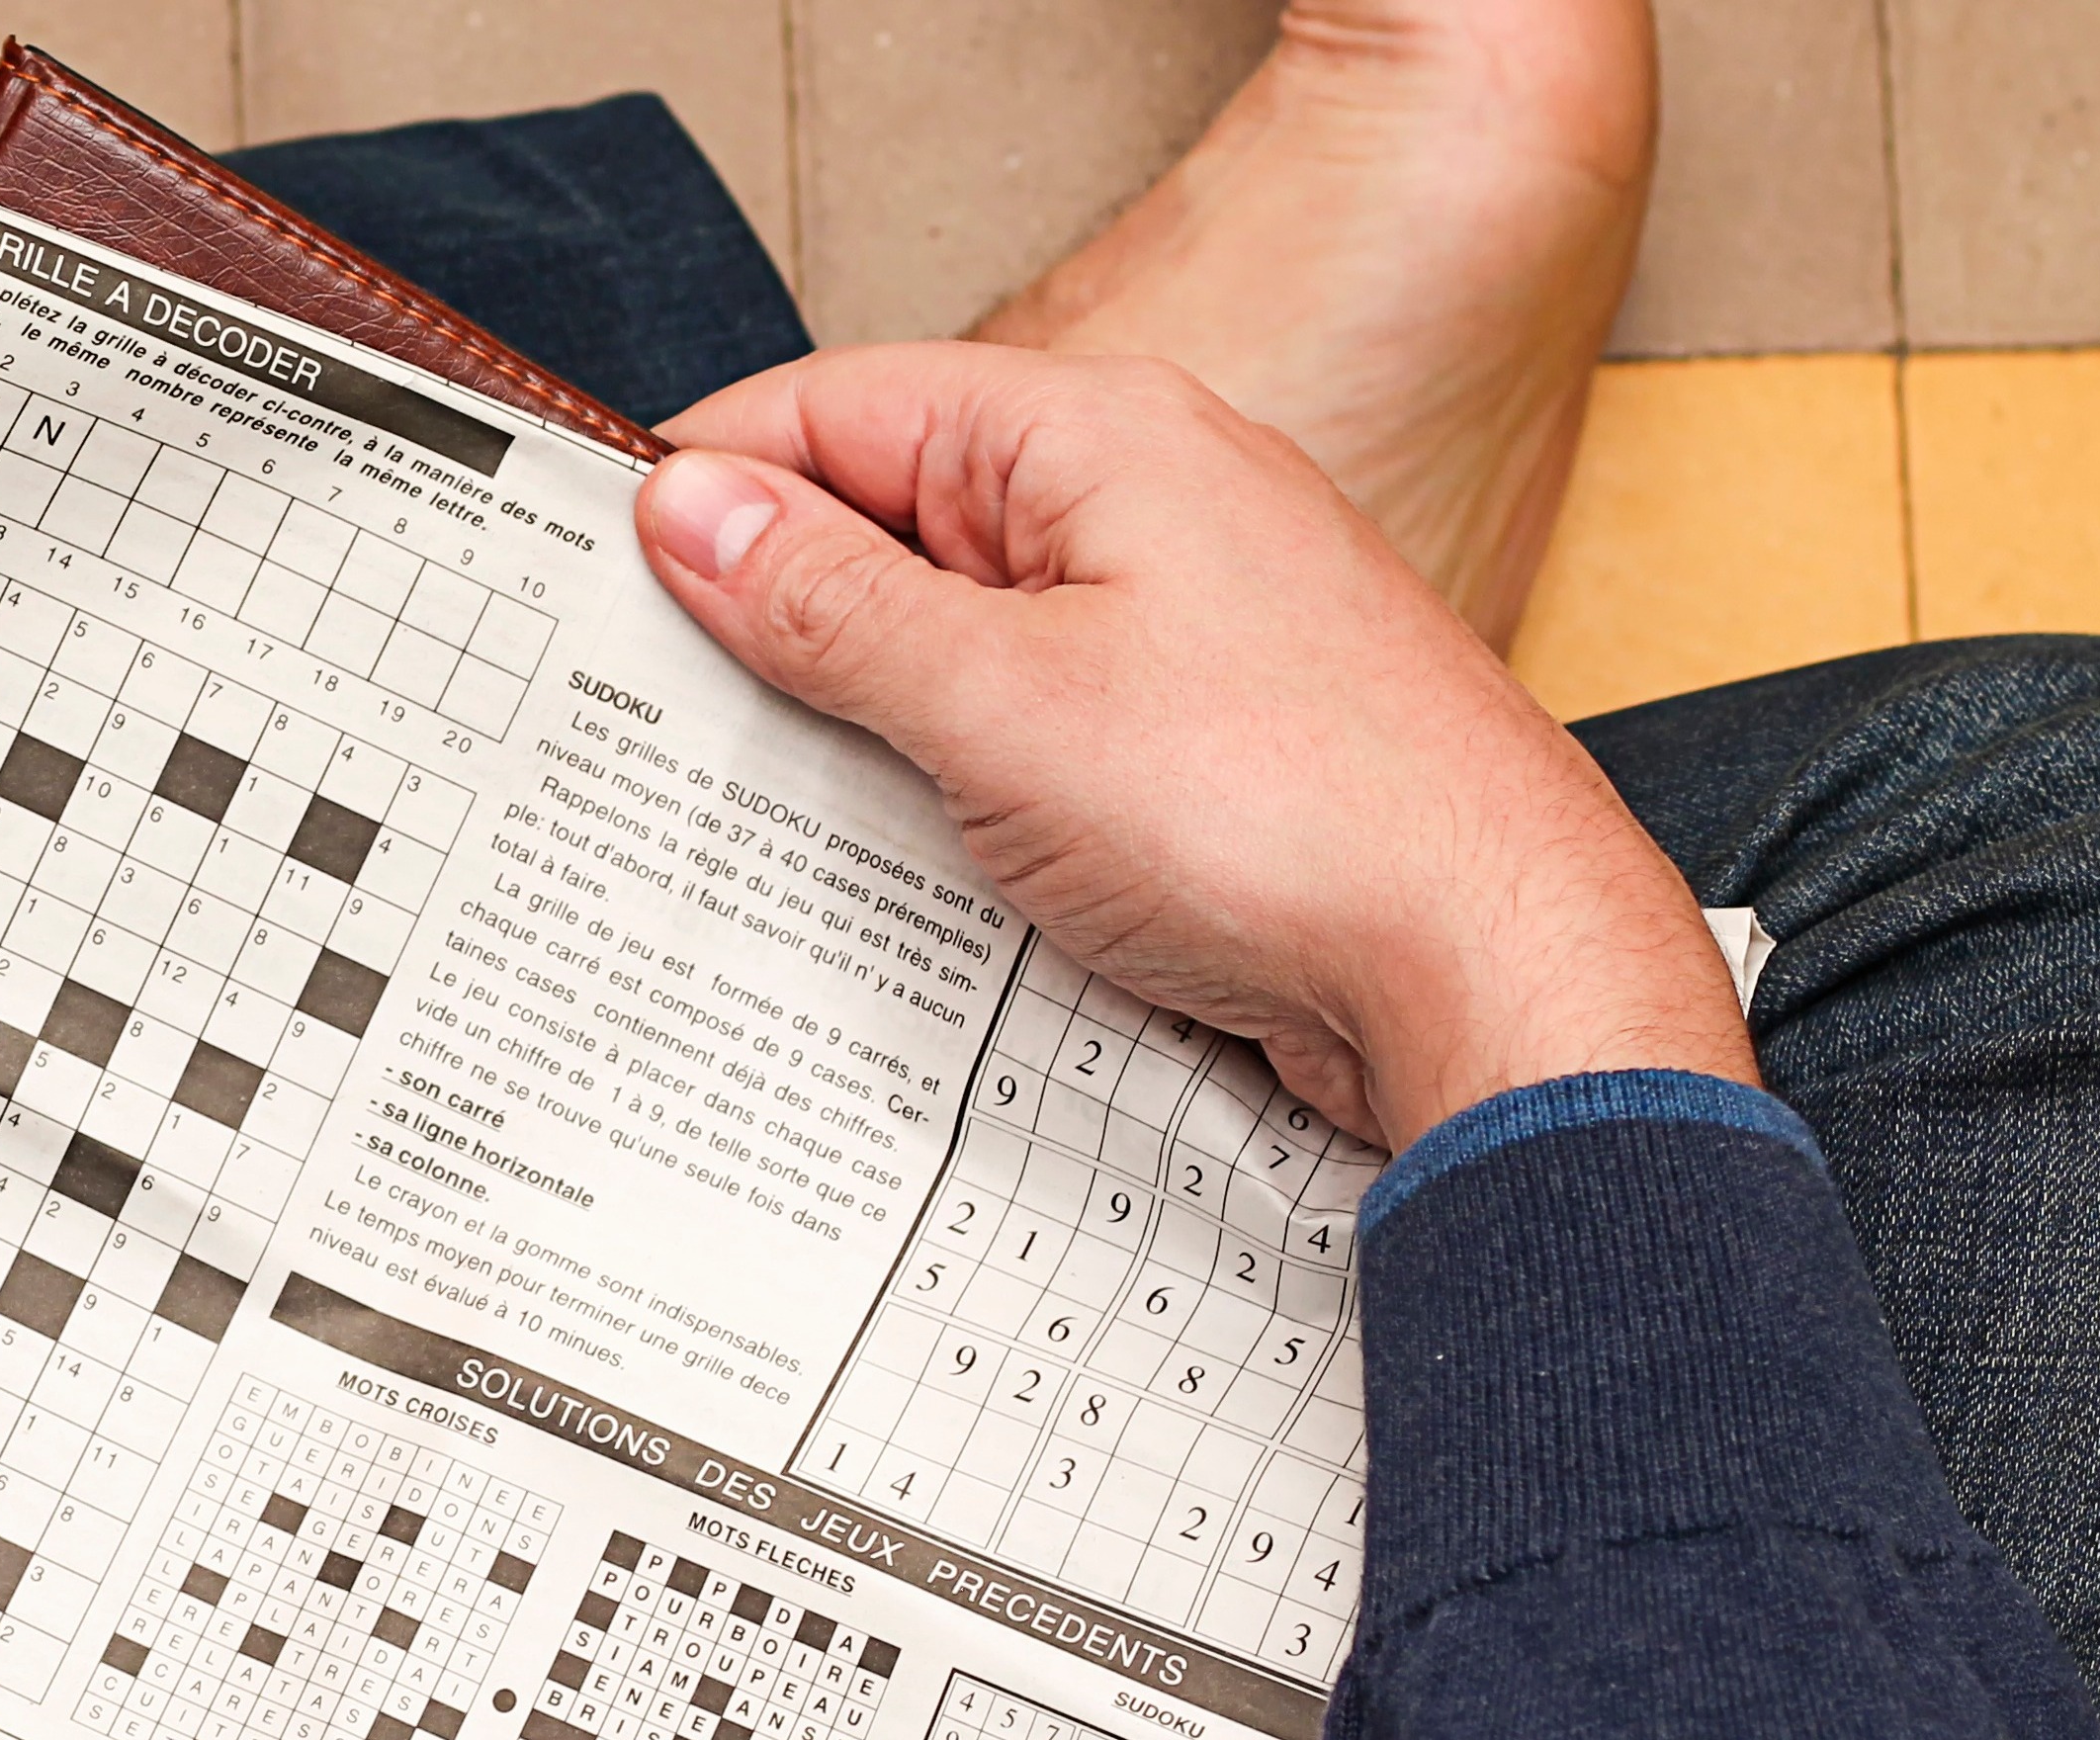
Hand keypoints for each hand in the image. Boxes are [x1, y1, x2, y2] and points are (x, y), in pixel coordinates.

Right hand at [633, 342, 1748, 1146]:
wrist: (1500, 971)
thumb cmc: (1296, 815)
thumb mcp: (1001, 703)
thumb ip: (830, 605)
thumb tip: (694, 512)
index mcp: (1093, 439)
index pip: (837, 407)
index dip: (707, 485)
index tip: (599, 583)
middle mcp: (1148, 506)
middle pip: (893, 524)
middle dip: (774, 619)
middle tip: (661, 721)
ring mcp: (1187, 626)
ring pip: (960, 644)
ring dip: (865, 720)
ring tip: (774, 807)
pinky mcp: (1211, 742)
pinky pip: (1034, 734)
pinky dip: (958, 788)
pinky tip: (907, 868)